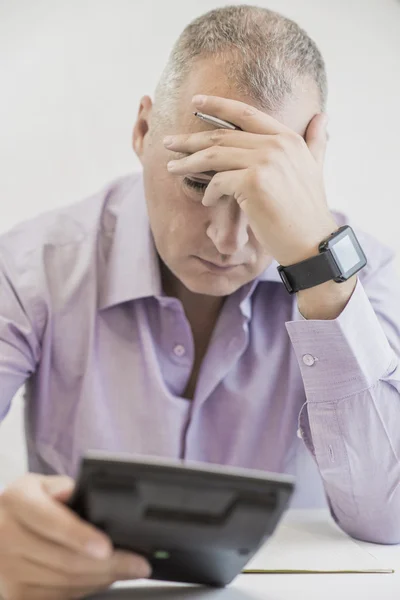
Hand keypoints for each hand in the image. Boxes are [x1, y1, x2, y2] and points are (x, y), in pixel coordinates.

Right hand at [0, 474, 150, 599]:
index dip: (80, 536)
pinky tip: (102, 578)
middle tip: (138, 563)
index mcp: (17, 501)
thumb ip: (64, 487)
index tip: (106, 546)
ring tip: (126, 570)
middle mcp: (7, 536)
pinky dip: (86, 589)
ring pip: (64, 583)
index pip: (51, 521)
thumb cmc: (25, 505)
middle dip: (109, 564)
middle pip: (64, 560)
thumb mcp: (40, 485)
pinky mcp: (13, 595)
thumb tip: (80, 494)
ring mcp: (7, 570)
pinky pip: (58, 596)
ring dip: (102, 579)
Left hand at [164, 94, 337, 265]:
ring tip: (171, 168)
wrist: (312, 243)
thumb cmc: (308, 212)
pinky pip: (218, 182)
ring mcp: (264, 162)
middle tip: (168, 142)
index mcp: (287, 138)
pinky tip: (207, 200)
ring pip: (214, 155)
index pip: (246, 112)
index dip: (218, 105)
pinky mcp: (253, 183)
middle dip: (191, 139)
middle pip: (222, 135)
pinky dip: (208, 192)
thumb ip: (315, 141)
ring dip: (188, 162)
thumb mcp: (314, 168)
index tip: (196, 101)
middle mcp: (276, 145)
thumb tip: (321, 116)